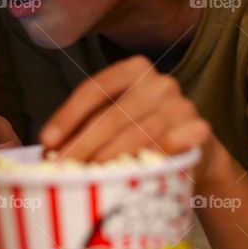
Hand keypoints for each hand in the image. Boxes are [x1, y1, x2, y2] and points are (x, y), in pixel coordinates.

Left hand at [40, 55, 210, 162]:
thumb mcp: (116, 119)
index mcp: (135, 69)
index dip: (68, 116)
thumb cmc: (143, 133)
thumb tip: (49, 150)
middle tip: (60, 169)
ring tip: (87, 178)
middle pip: (113, 115)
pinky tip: (130, 175)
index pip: (95, 88)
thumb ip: (87, 125)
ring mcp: (183, 104)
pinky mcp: (200, 129)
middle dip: (82, 145)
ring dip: (109, 159)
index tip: (47, 142)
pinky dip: (147, 161)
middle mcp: (161, 82)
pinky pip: (169, 147)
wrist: (196, 151)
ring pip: (138, 133)